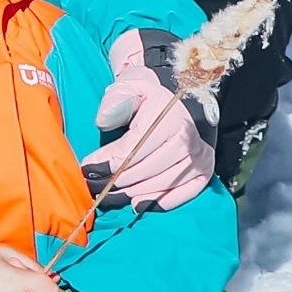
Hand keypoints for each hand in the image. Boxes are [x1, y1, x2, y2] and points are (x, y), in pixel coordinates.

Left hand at [82, 28, 214, 212]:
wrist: (181, 100)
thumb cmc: (149, 97)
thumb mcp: (131, 87)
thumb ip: (115, 100)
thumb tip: (103, 122)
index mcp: (169, 119)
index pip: (133, 149)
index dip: (107, 162)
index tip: (88, 168)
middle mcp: (187, 141)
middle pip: (145, 171)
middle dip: (115, 181)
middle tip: (94, 185)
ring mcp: (198, 158)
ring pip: (160, 185)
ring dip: (131, 194)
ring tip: (109, 195)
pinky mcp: (204, 171)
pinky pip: (183, 194)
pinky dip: (160, 202)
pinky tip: (137, 203)